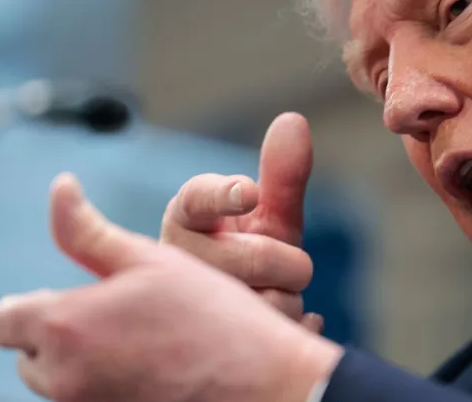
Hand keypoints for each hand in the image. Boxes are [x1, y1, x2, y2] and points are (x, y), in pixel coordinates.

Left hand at [0, 174, 342, 401]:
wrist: (259, 383)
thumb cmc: (210, 316)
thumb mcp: (150, 259)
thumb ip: (88, 230)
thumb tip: (60, 186)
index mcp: (64, 326)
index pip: (4, 319)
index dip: (32, 304)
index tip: (73, 298)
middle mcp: (63, 378)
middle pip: (28, 356)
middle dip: (57, 336)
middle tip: (114, 318)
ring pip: (58, 383)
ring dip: (80, 363)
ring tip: (138, 343)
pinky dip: (105, 386)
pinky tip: (151, 369)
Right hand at [160, 113, 321, 331]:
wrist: (226, 322)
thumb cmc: (242, 256)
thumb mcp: (264, 217)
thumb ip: (280, 175)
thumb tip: (293, 120)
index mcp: (184, 219)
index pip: (196, 200)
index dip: (222, 194)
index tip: (246, 190)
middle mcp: (175, 262)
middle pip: (253, 258)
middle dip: (286, 261)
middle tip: (282, 266)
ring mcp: (186, 311)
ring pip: (270, 304)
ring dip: (286, 300)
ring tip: (266, 299)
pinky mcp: (209, 350)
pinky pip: (277, 337)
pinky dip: (295, 327)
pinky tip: (278, 329)